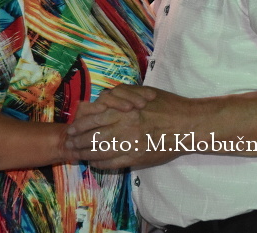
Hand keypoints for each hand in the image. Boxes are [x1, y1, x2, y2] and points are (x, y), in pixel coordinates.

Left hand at [67, 85, 185, 169]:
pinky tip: (95, 163)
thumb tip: (103, 99)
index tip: (72, 129)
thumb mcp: (143, 92)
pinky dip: (101, 163)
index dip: (81, 125)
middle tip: (69, 144)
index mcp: (125, 110)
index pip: (94, 119)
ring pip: (100, 151)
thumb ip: (122, 95)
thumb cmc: (167, 105)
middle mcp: (124, 127)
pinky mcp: (137, 158)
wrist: (187, 124)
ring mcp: (130, 144)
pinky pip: (113, 163)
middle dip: (78, 141)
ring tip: (77, 154)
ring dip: (86, 154)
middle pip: (93, 136)